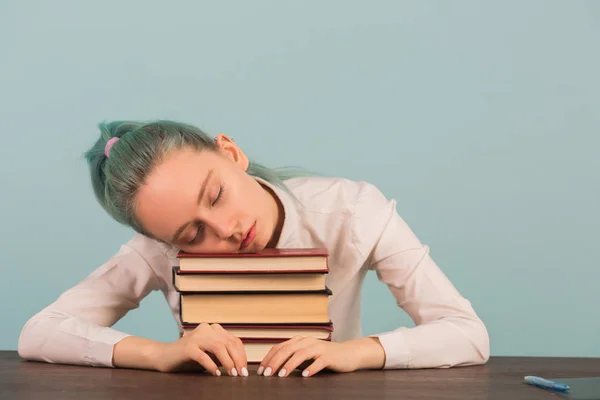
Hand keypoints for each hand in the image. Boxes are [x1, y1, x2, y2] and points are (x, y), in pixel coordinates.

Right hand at [151, 323, 247, 375]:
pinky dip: (211, 365)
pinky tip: (216, 373)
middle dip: (238, 359)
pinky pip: (203, 356)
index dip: (242, 355)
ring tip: (232, 374)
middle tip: (242, 374)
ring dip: (228, 362)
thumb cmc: (188, 358)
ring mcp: (196, 337)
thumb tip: (240, 365)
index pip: (234, 340)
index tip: (245, 369)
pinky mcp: (187, 347)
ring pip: (218, 347)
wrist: (163, 356)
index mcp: (213, 329)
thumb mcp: (210, 355)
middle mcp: (206, 329)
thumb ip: (223, 355)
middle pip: (228, 343)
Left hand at [258, 336, 384, 376]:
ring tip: (282, 375)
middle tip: (267, 374)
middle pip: (288, 349)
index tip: (261, 370)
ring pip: (301, 354)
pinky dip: (311, 368)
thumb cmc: (324, 357)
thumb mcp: (306, 356)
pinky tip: (305, 375)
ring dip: (290, 365)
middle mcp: (308, 342)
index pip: (280, 347)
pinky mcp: (329, 356)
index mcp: (300, 341)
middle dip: (276, 362)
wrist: (349, 354)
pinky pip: (319, 362)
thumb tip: (274, 368)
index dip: (269, 358)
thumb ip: (293, 359)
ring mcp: (319, 348)